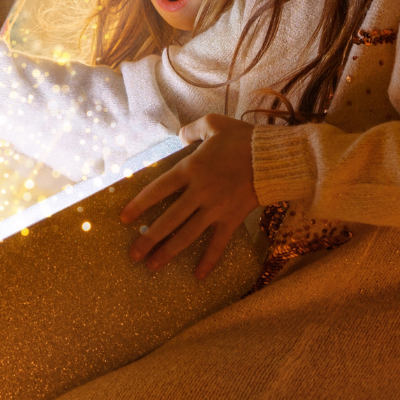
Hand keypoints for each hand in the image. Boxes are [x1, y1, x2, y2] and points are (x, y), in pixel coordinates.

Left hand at [121, 115, 258, 279]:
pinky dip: (208, 260)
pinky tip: (198, 276)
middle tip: (132, 255)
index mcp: (191, 168)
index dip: (139, 205)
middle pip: (169, 219)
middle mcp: (199, 192)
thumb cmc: (244, 139)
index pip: (158, 189)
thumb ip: (193, 129)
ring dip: (168, 252)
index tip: (124, 219)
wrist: (275, 157)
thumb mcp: (215, 124)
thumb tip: (181, 136)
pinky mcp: (232, 219)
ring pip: (187, 235)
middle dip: (149, 238)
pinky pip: (218, 244)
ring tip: (152, 266)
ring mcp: (216, 208)